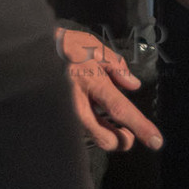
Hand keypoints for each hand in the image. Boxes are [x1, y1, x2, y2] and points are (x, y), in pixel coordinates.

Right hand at [56, 28, 162, 151]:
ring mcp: (66, 112)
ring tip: (113, 123)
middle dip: (122, 140)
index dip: (140, 127)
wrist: (31, 51)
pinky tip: (95, 114)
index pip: (121, 110)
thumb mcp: (94, 47)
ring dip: (108, 134)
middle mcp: (78, 103)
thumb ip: (116, 66)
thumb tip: (134, 85)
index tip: (157, 142)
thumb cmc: (64, 46)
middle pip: (105, 137)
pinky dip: (94, 126)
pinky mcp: (60, 116)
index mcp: (92, 82)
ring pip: (93, 137)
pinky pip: (82, 129)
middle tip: (128, 133)